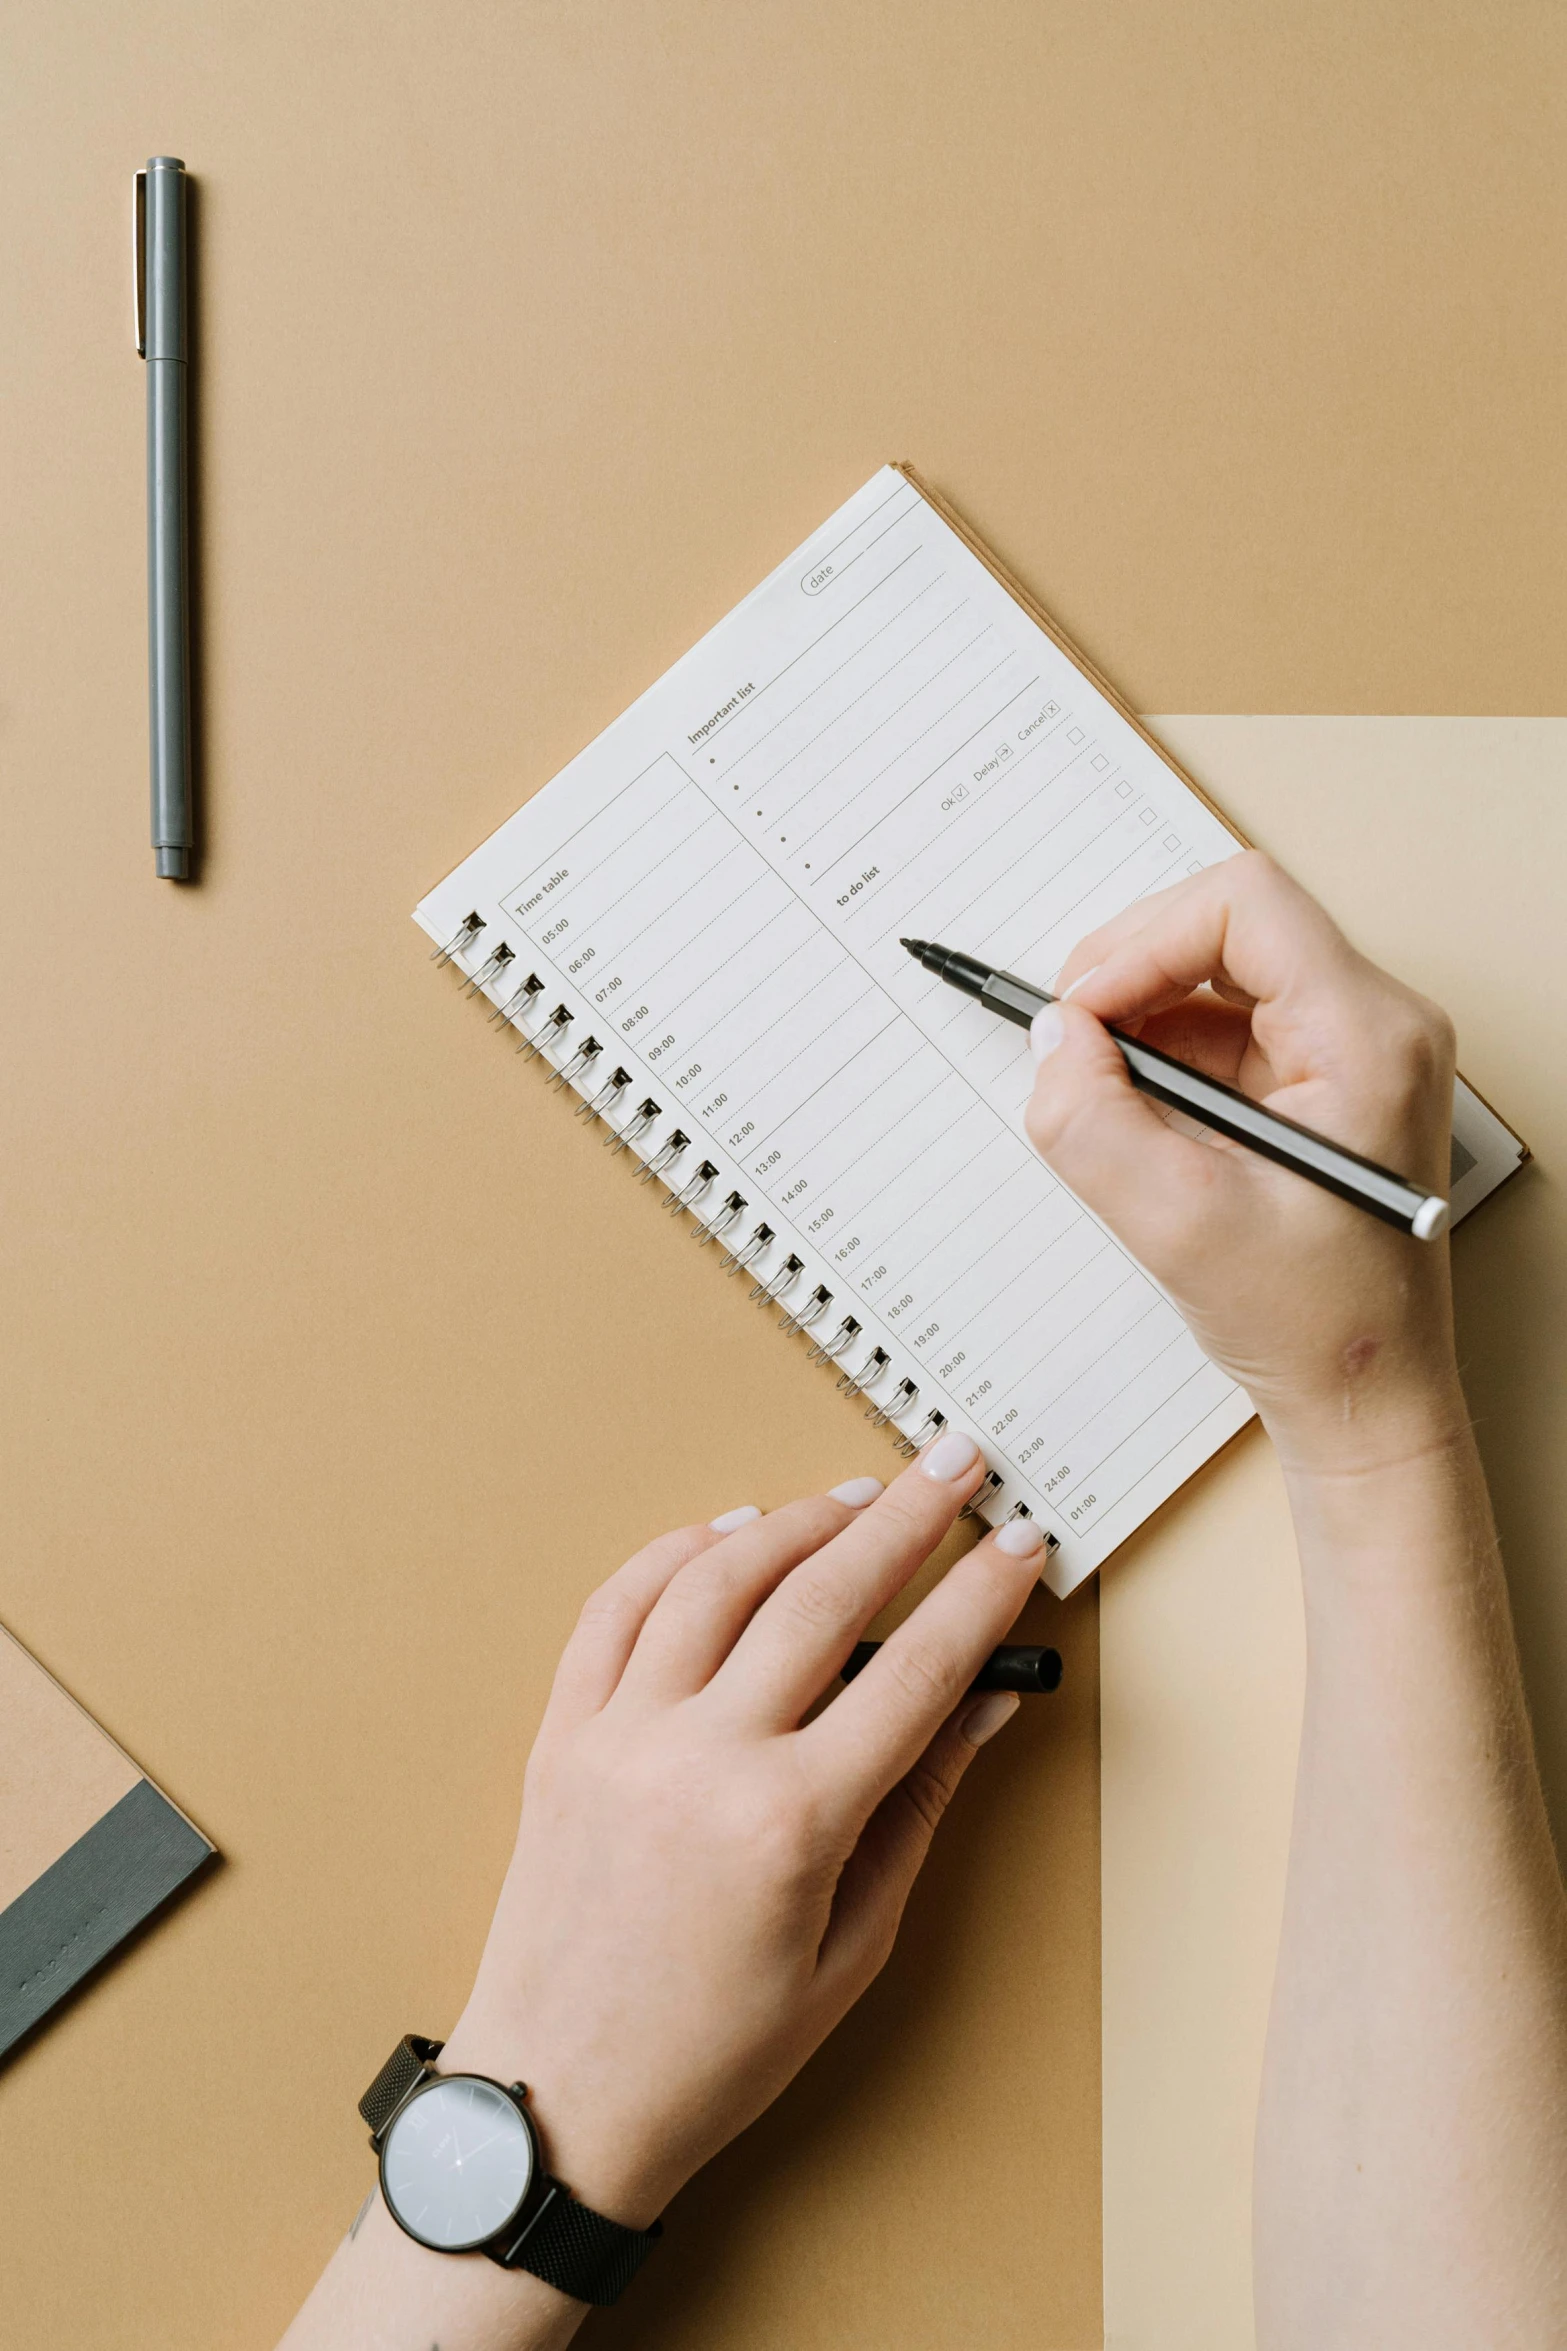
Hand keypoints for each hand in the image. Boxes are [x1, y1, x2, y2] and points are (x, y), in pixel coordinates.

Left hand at [438, 1437, 1043, 2227]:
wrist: (560, 2102)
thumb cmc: (711, 2053)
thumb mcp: (850, 1947)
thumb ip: (916, 1809)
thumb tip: (980, 1710)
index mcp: (787, 1823)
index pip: (914, 1673)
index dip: (978, 1599)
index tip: (1018, 1548)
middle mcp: (700, 1759)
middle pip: (822, 1598)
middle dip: (904, 1521)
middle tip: (954, 1468)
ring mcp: (621, 1737)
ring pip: (716, 1579)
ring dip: (796, 1520)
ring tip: (856, 1496)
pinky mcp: (562, 1736)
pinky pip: (616, 1609)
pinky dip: (675, 1553)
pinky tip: (729, 1530)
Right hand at [1024, 852, 1462, 1470]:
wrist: (1367, 1397)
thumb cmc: (1317, 1323)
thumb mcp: (1179, 1225)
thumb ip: (1093, 1121)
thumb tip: (1054, 1038)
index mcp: (1367, 1037)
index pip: (1243, 905)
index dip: (1142, 942)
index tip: (1083, 1013)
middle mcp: (1374, 1024)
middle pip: (1228, 926)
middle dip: (1131, 973)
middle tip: (1070, 1043)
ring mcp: (1351, 1051)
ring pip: (1218, 976)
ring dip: (1142, 1022)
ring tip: (1099, 1095)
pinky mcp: (1320, 1082)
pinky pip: (1224, 1028)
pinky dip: (1162, 1059)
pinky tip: (1136, 1121)